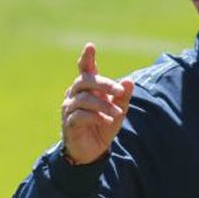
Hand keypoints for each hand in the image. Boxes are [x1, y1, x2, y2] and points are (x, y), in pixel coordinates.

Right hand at [60, 43, 134, 163]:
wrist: (93, 151)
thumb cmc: (104, 125)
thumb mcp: (118, 111)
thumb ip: (122, 97)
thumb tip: (129, 81)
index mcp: (87, 88)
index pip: (85, 69)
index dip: (87, 58)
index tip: (90, 46)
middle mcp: (75, 95)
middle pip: (85, 81)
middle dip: (103, 84)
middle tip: (120, 92)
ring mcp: (70, 109)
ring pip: (84, 100)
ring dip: (103, 106)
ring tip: (118, 114)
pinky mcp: (69, 123)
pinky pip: (80, 115)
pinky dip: (95, 117)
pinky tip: (107, 121)